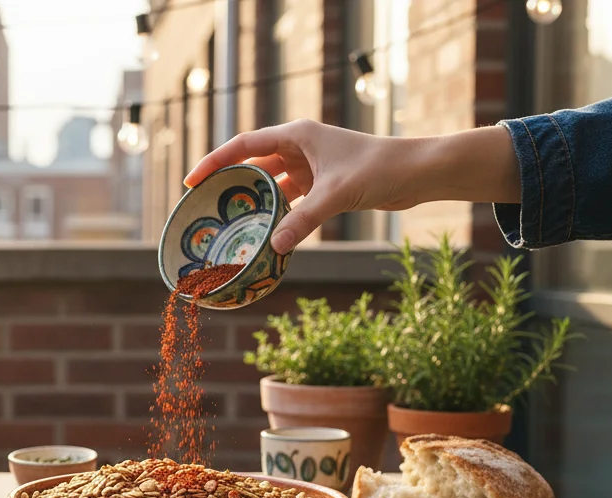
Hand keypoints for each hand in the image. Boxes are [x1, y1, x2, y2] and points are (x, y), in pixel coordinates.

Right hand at [184, 120, 518, 252]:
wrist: (418, 172)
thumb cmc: (380, 169)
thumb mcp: (337, 194)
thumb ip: (303, 220)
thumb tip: (274, 247)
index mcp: (297, 135)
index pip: (244, 145)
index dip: (215, 162)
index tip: (193, 181)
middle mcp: (300, 147)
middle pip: (252, 163)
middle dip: (229, 184)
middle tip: (204, 206)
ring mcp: (311, 165)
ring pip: (271, 184)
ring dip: (254, 201)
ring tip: (230, 223)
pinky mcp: (323, 183)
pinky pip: (290, 198)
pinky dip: (278, 213)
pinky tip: (266, 232)